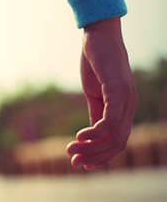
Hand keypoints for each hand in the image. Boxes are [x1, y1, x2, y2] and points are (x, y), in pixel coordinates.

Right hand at [66, 18, 136, 169]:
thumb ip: (96, 112)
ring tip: (70, 151)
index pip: (118, 141)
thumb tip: (91, 134)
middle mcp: (130, 107)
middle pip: (117, 143)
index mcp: (125, 108)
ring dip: (91, 148)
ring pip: (114, 135)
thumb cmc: (96, 62)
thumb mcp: (95, 92)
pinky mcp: (117, 91)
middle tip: (73, 163)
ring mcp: (126, 100)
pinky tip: (78, 136)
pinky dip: (94, 133)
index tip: (81, 165)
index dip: (101, 156)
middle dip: (95, 157)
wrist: (99, 36)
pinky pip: (109, 121)